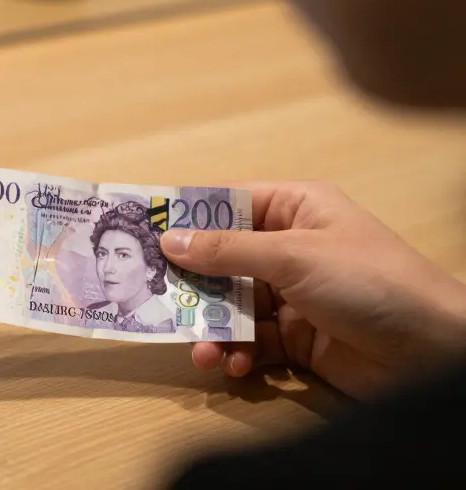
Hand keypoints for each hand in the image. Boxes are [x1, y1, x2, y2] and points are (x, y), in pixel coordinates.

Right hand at [161, 181, 465, 399]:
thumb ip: (227, 250)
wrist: (433, 352)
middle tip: (153, 301)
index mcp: (295, 209)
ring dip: (212, 328)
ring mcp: (294, 295)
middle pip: (221, 260)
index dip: (183, 218)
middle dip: (190, 285)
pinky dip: (237, 354)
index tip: (137, 232)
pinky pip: (251, 342)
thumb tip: (168, 239)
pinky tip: (232, 366)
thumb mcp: (294, 257)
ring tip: (201, 351)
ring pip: (232, 307)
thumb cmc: (371, 282)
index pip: (225, 204)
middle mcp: (290, 248)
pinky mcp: (299, 339)